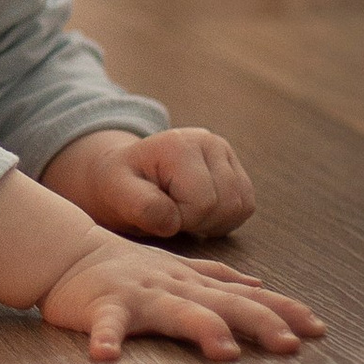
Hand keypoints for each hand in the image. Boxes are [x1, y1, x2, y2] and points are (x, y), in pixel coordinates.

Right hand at [39, 239, 321, 363]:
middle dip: (260, 322)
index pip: (248, 296)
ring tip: (224, 352)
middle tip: (290, 345)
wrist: (69, 253)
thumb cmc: (129, 268)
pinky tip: (105, 358)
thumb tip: (261, 283)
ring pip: (176, 310)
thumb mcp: (180, 269)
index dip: (283, 310)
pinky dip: (106, 339)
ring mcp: (141, 294)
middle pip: (225, 303)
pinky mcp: (103, 306)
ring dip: (201, 328)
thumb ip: (219, 276)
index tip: (318, 329)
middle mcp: (175, 286)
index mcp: (195, 283)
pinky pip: (106, 324)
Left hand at [48, 123, 254, 238]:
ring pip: (241, 206)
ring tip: (183, 212)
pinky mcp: (234, 167)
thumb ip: (141, 207)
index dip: (180, 219)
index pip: (203, 202)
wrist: (126, 174)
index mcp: (180, 144)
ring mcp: (225, 152)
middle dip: (198, 221)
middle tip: (170, 213)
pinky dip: (225, 218)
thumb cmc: (120, 185)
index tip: (157, 211)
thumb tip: (172, 221)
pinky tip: (199, 212)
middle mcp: (208, 141)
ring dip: (213, 221)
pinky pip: (246, 205)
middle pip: (227, 204)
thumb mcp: (117, 194)